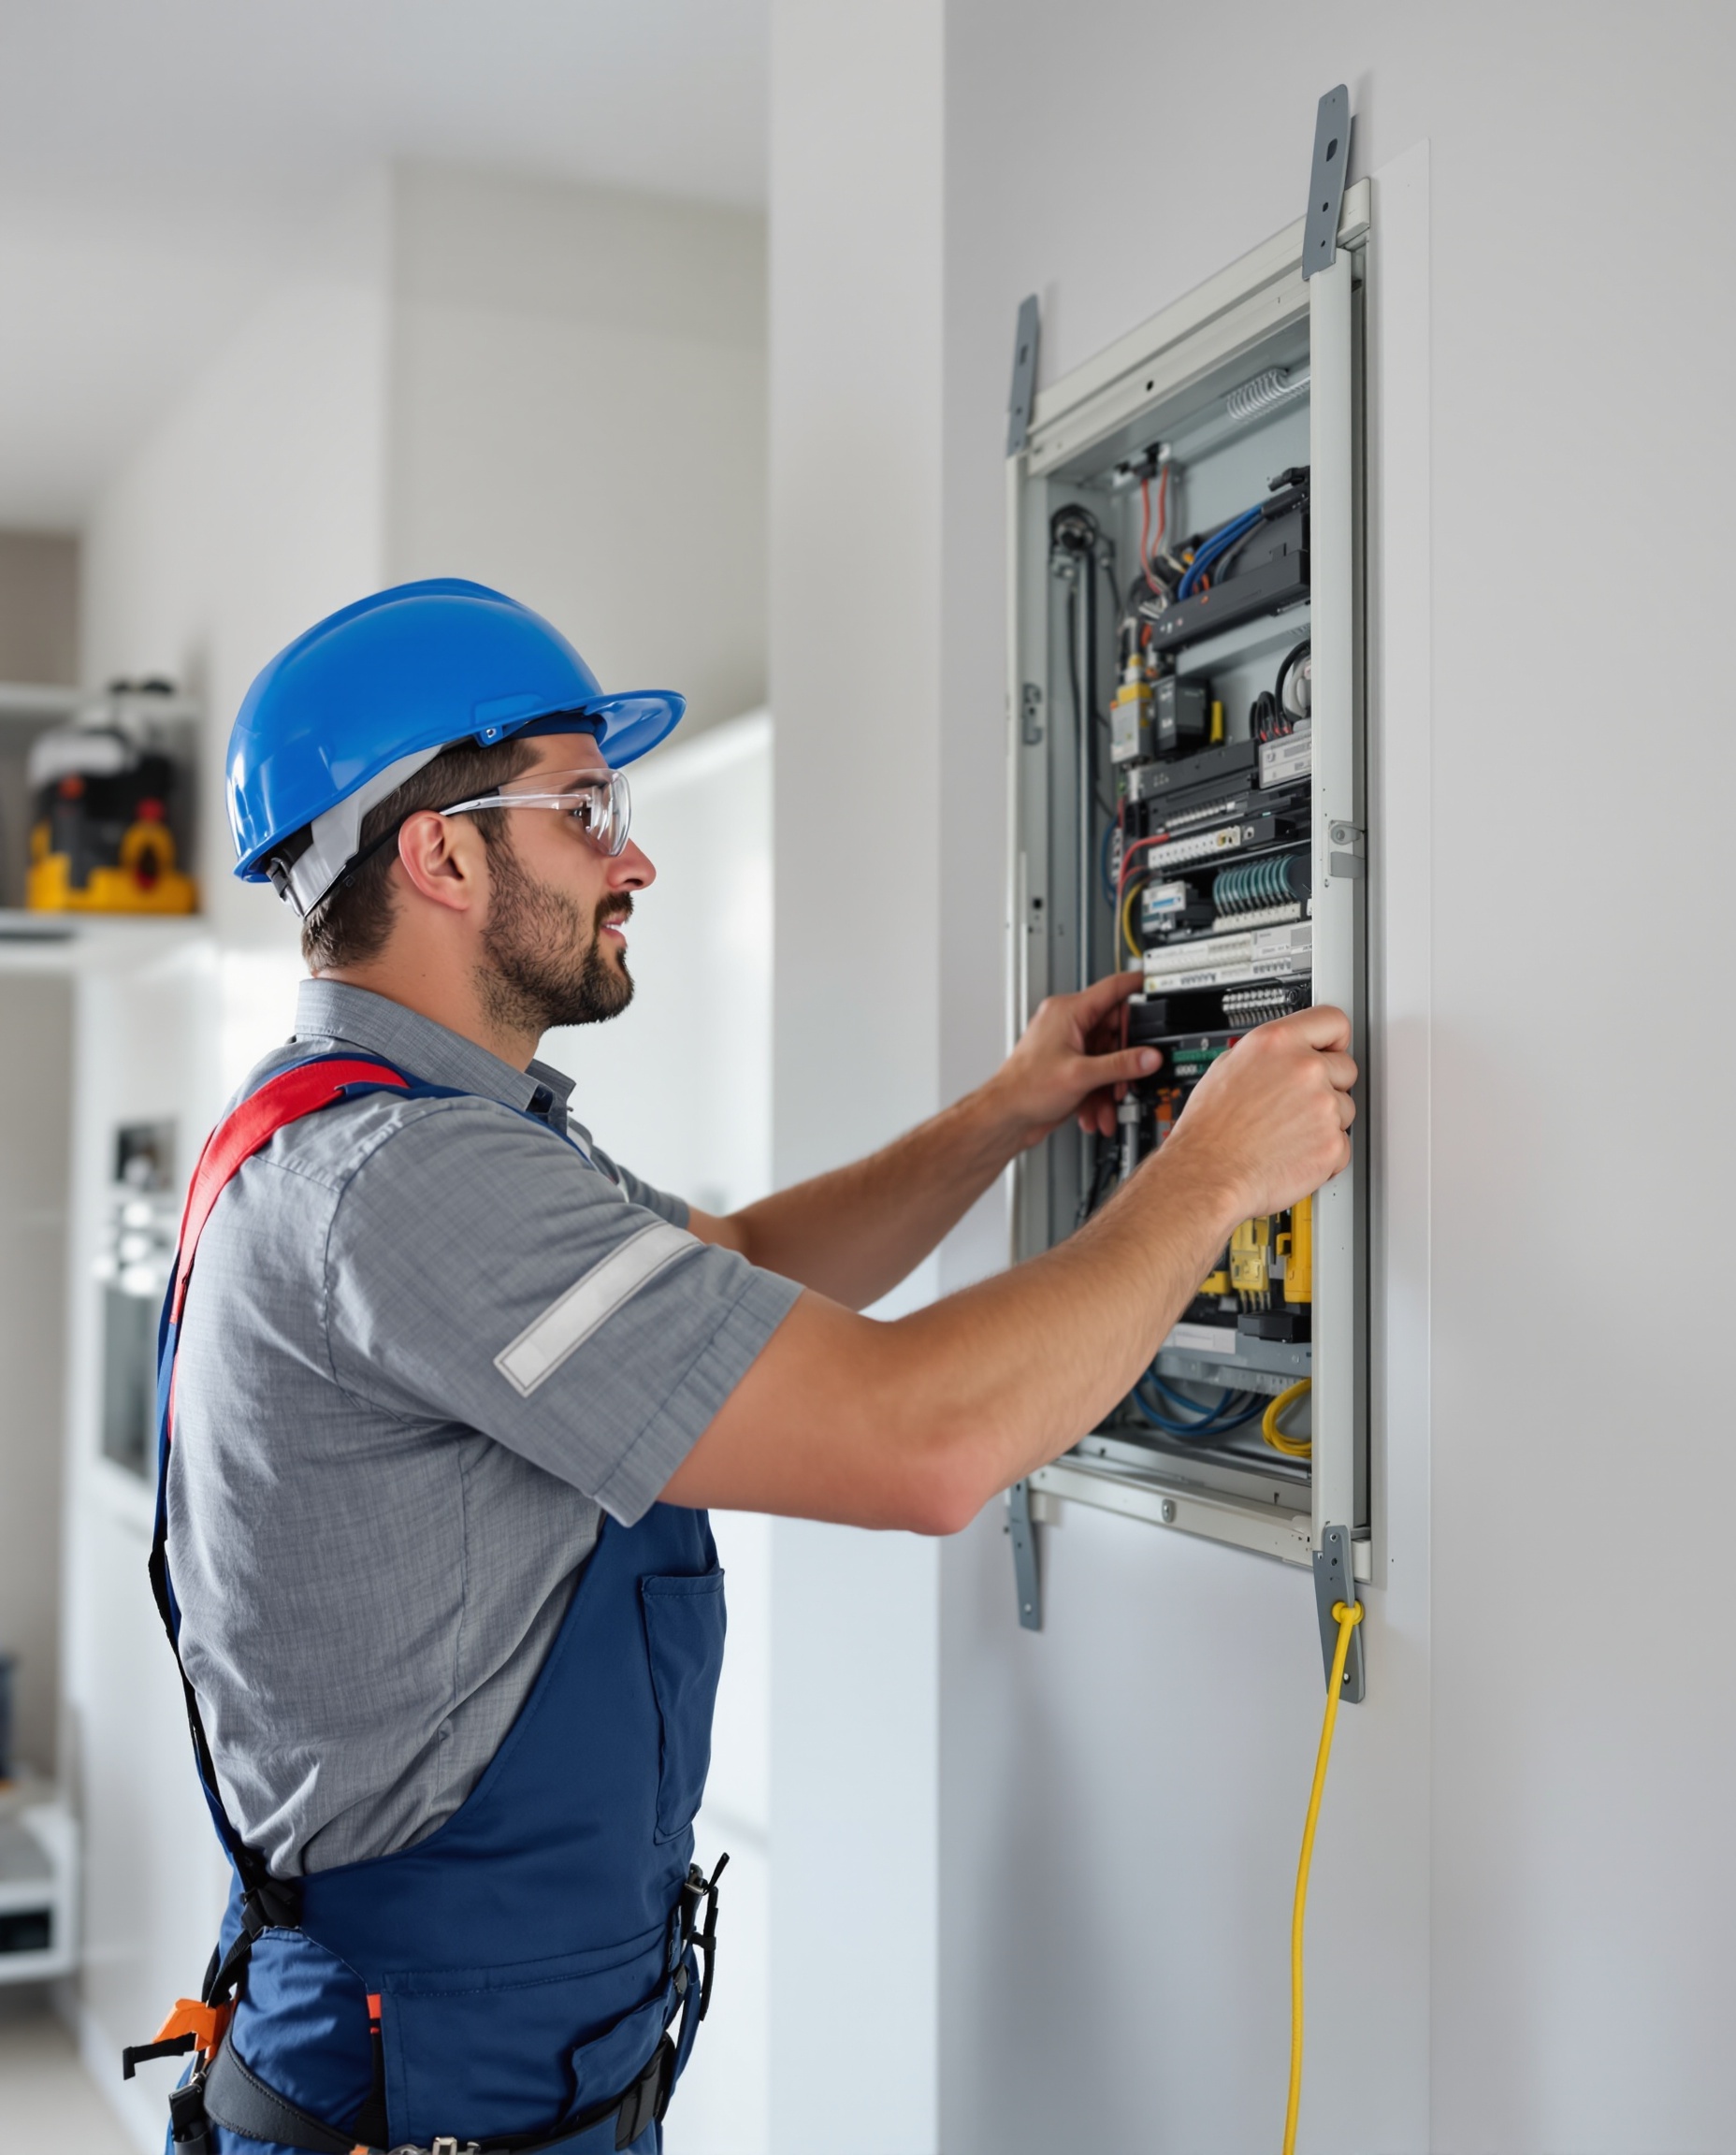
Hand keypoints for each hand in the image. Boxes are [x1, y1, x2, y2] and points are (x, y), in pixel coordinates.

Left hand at [993, 971, 1160, 1144]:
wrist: (1005, 1118)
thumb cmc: (1024, 1089)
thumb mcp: (1081, 1075)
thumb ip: (1121, 1065)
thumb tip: (1150, 1057)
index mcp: (1067, 1012)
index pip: (1112, 989)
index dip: (1137, 984)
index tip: (1157, 982)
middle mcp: (1067, 1024)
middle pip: (1115, 1033)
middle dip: (1124, 1062)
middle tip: (1128, 1080)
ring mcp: (1068, 1046)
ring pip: (1107, 1059)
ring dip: (1111, 1087)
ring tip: (1108, 1107)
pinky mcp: (1068, 1067)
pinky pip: (1096, 1075)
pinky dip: (1099, 1095)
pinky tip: (1095, 1114)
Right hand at [1162, 1005, 1356, 1221]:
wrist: (1207, 1173)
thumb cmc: (1209, 1130)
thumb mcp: (1227, 1067)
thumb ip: (1269, 1054)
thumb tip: (1285, 1053)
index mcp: (1277, 1043)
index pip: (1333, 1020)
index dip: (1334, 1038)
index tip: (1332, 1048)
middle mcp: (1305, 1069)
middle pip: (1346, 1067)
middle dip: (1329, 1084)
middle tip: (1299, 1103)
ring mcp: (1322, 1106)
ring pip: (1345, 1108)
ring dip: (1325, 1121)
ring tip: (1287, 1132)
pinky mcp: (1332, 1144)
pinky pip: (1342, 1145)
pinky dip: (1324, 1153)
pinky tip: (1293, 1152)